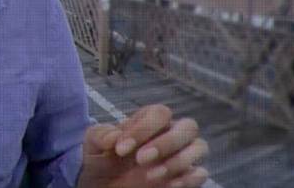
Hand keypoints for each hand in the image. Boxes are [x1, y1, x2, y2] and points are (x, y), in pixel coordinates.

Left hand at [77, 104, 207, 187]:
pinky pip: (200, 173)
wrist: (103, 186)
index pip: (160, 113)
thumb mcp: (93, 144)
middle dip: (166, 142)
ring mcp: (182, 155)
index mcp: (150, 121)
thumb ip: (100, 135)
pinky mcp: (187, 177)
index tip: (121, 149)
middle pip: (189, 126)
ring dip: (177, 161)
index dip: (143, 129)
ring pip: (200, 146)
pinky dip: (187, 178)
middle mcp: (171, 134)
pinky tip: (166, 184)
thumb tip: (113, 137)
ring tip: (151, 175)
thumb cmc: (101, 159)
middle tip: (141, 160)